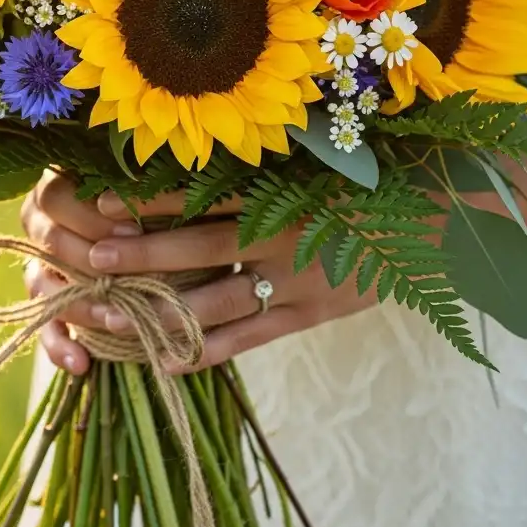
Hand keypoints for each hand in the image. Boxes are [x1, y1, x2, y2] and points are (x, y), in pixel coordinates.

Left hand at [21, 173, 370, 374]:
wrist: (434, 224)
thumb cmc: (364, 187)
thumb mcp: (314, 169)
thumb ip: (260, 175)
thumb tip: (196, 168)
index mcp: (279, 194)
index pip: (201, 197)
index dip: (150, 201)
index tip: (102, 202)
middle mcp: (280, 238)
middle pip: (198, 251)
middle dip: (142, 257)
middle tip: (92, 261)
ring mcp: (293, 282)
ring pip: (214, 302)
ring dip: (158, 311)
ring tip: (109, 316)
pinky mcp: (307, 315)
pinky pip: (247, 338)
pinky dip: (205, 350)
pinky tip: (164, 359)